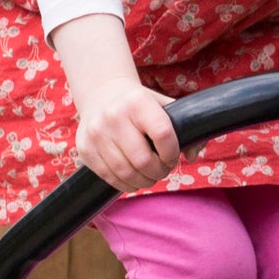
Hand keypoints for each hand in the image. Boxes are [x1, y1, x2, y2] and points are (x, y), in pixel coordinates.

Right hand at [73, 75, 180, 190]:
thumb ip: (185, 127)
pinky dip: (126, 184)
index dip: (172, 153)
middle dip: (159, 172)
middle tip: (162, 169)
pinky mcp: (85, 149)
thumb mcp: (163, 105)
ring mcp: (96, 134)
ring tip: (150, 175)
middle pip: (143, 160)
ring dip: (144, 181)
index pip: (163, 135)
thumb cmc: (139, 104)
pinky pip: (109, 177)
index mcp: (138, 102)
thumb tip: (193, 155)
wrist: (101, 94)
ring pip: (126, 172)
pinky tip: (134, 178)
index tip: (172, 156)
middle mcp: (114, 116)